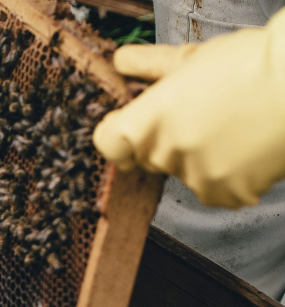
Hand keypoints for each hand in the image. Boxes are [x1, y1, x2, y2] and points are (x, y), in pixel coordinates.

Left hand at [93, 9, 284, 207]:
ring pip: (186, 172)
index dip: (119, 132)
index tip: (132, 124)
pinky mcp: (225, 193)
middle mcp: (163, 155)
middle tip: (205, 117)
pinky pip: (218, 189)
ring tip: (236, 128)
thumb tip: (122, 59)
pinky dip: (232, 175)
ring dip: (203, 157)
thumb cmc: (252, 64)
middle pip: (150, 157)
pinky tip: (249, 149)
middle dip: (169, 141)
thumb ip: (151, 66)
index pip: (109, 143)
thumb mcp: (194, 59)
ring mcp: (194, 177)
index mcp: (145, 123)